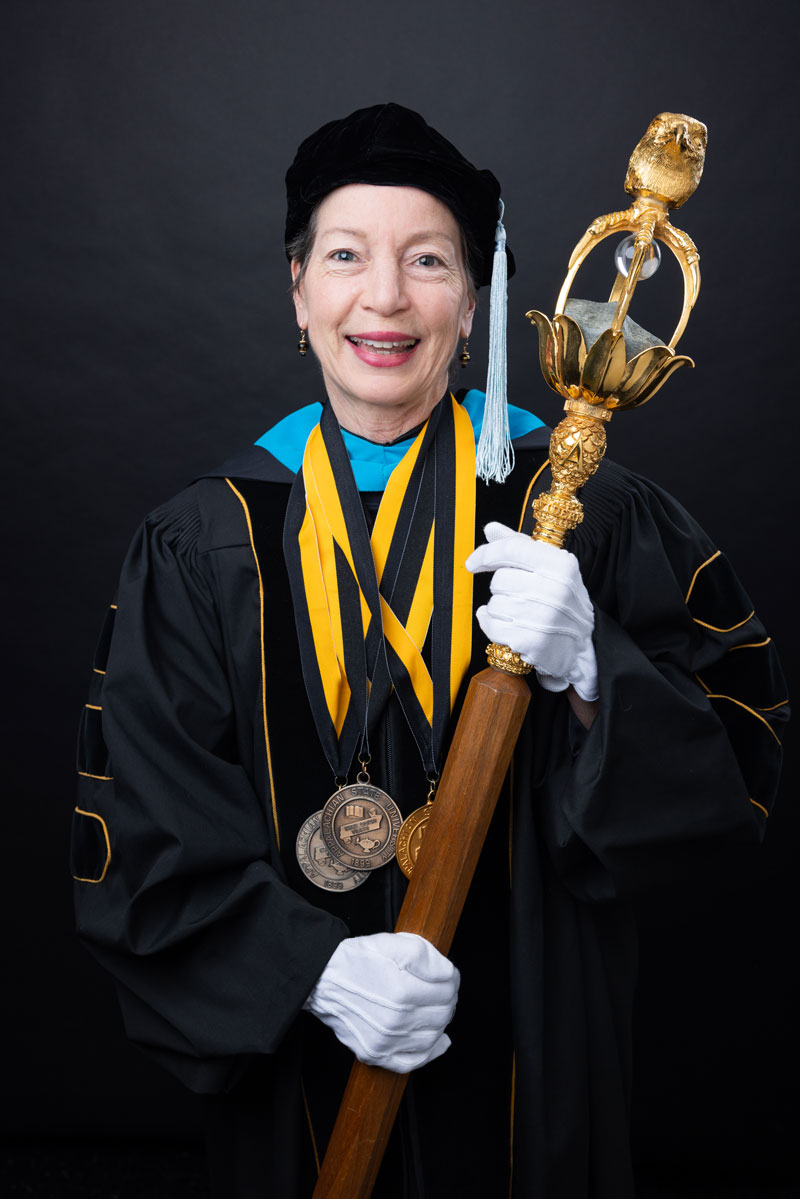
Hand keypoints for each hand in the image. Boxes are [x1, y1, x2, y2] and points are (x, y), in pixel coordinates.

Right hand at [303, 932, 459, 1072]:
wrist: (323, 979)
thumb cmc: (358, 960)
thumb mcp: (394, 943)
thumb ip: (427, 956)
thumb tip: (448, 974)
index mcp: (403, 991)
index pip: (448, 989)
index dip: (451, 978)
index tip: (446, 975)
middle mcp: (396, 1021)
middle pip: (444, 1013)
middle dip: (447, 999)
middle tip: (440, 989)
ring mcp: (386, 1041)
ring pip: (433, 1036)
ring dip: (439, 1021)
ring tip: (433, 1008)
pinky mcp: (375, 1053)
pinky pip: (412, 1061)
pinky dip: (430, 1052)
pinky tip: (438, 1041)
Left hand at [466, 522, 598, 701]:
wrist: (583, 646)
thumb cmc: (563, 602)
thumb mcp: (551, 567)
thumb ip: (519, 545)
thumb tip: (491, 529)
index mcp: (560, 564)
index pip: (511, 549)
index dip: (486, 554)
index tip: (473, 563)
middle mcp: (554, 589)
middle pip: (499, 580)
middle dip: (501, 589)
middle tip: (519, 597)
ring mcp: (543, 617)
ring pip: (494, 605)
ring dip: (499, 610)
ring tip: (520, 614)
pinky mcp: (531, 641)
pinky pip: (493, 627)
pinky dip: (495, 628)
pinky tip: (511, 628)